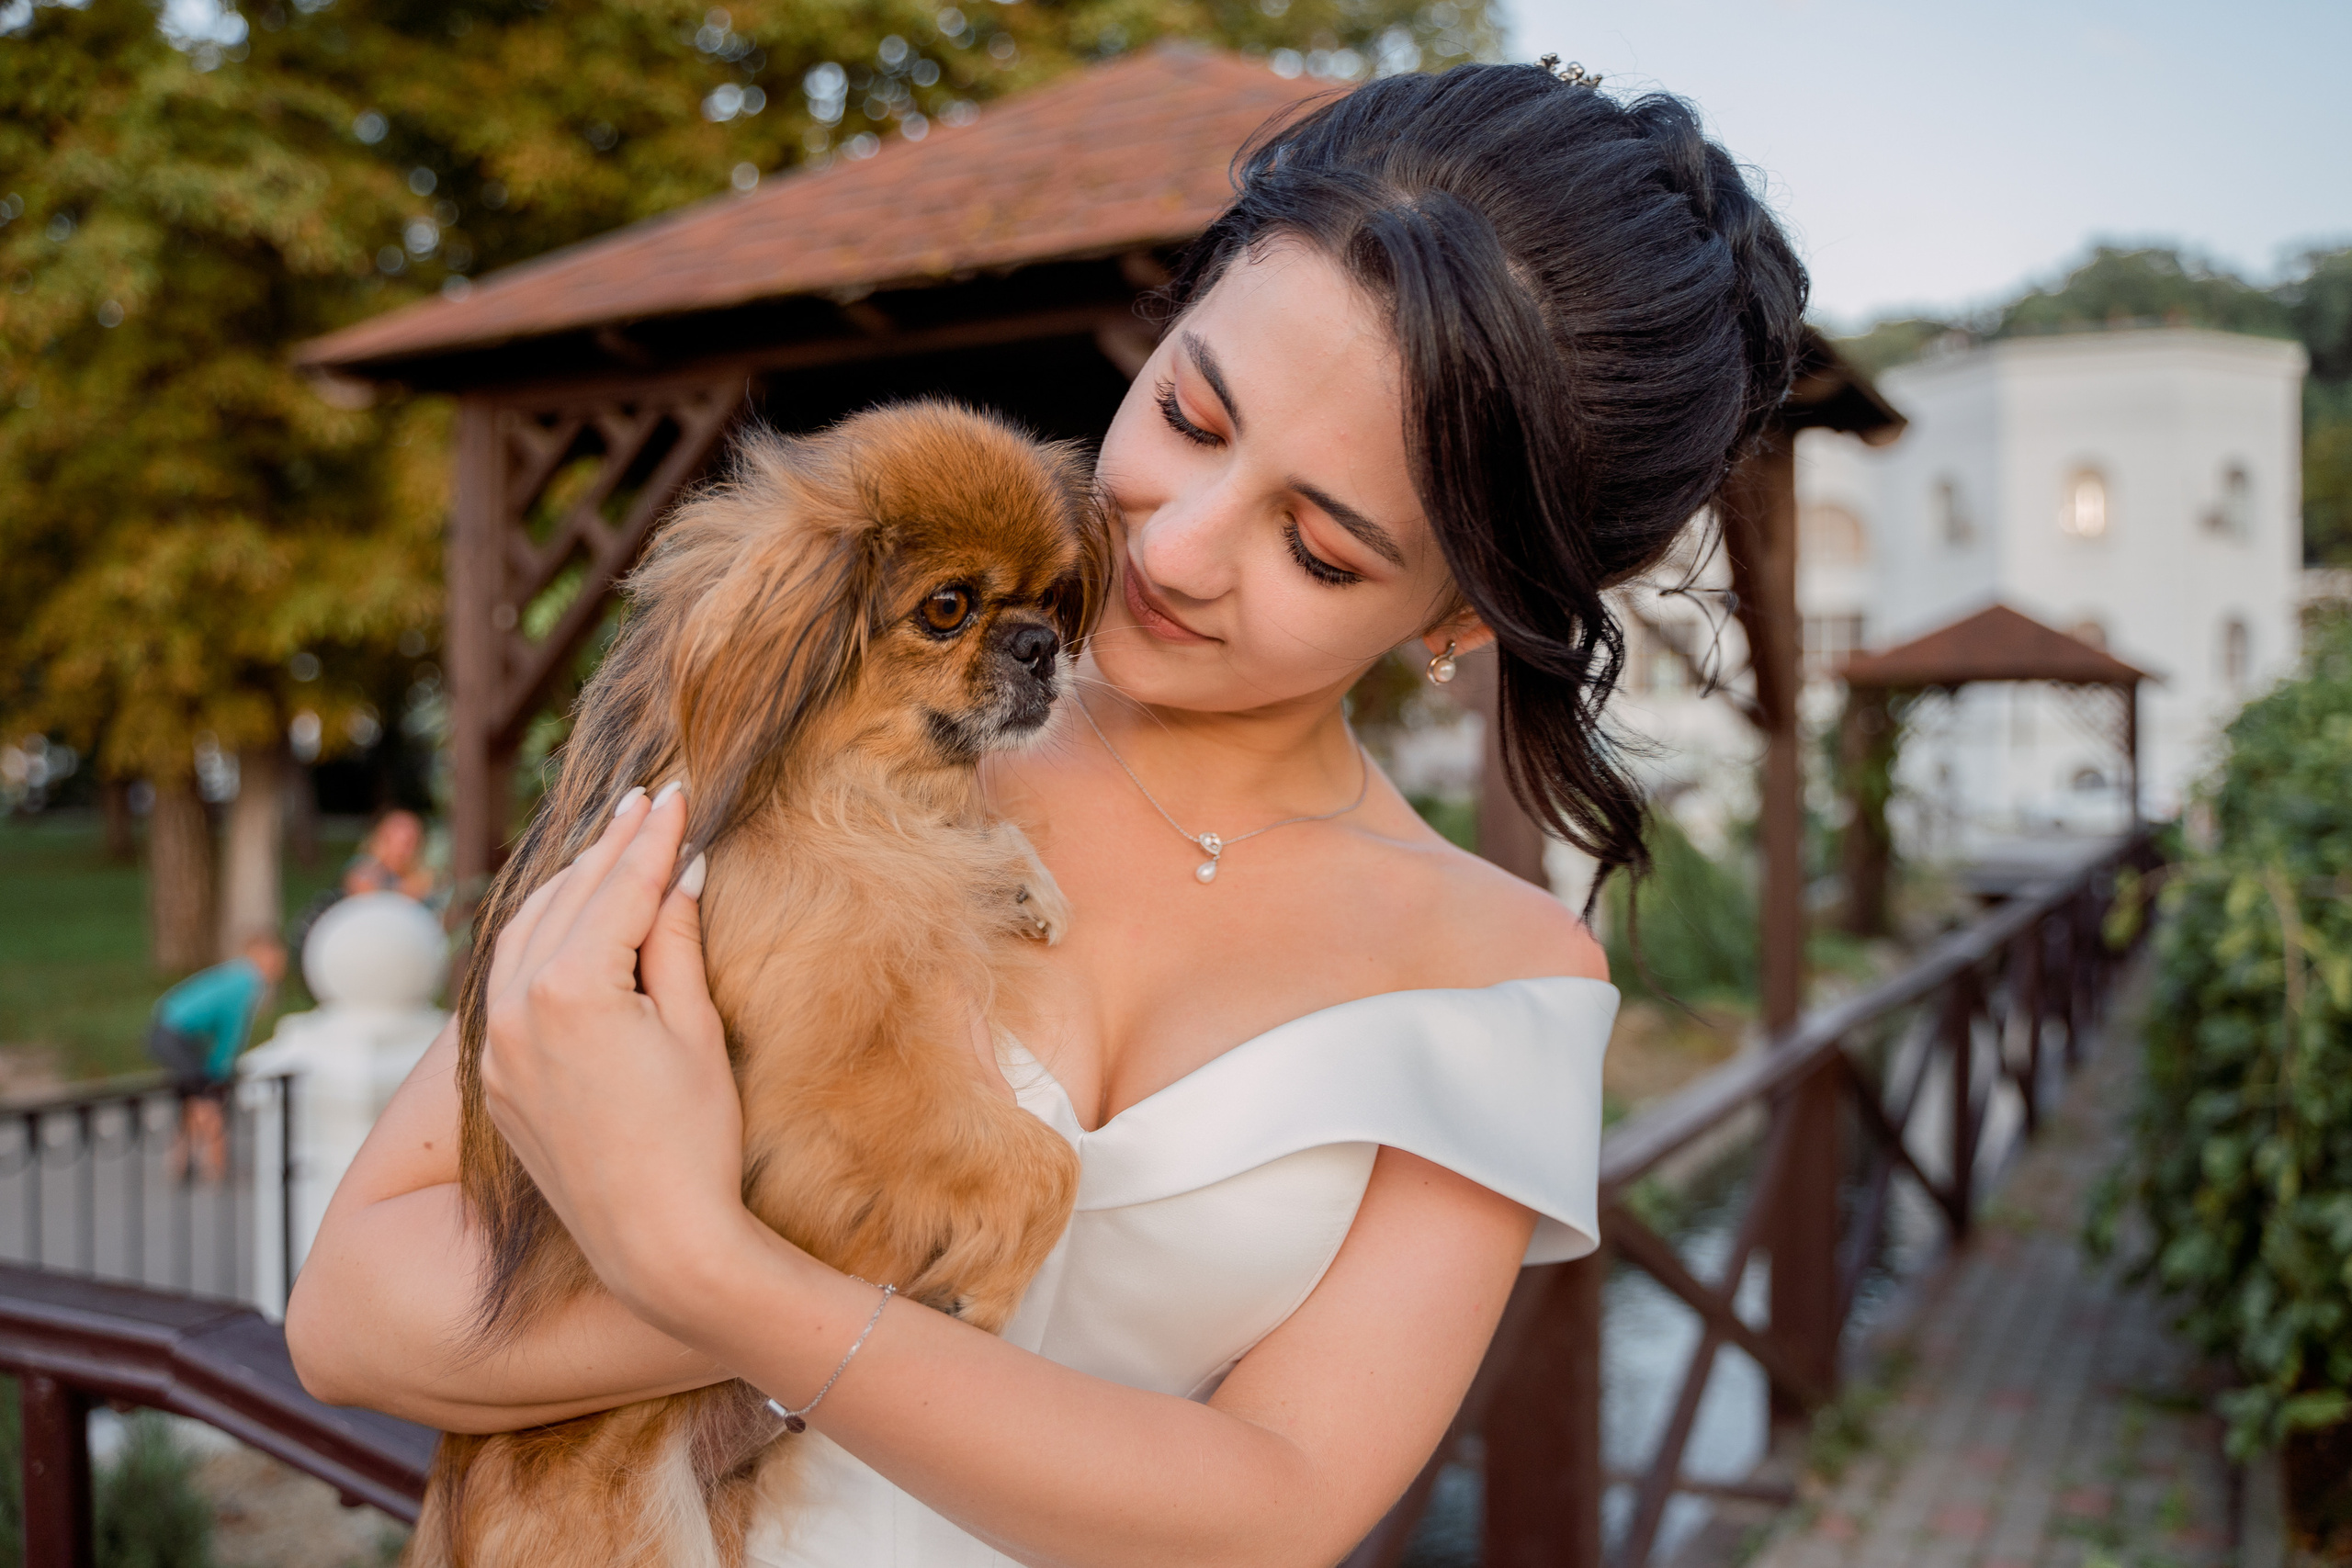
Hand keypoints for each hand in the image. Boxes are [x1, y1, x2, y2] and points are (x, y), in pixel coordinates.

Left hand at [479, 784, 749, 1322]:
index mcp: (569, 989)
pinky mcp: (493, 1079)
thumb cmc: (695, 1141)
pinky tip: (559, 919)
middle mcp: (515, 1010)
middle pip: (565, 900)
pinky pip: (503, 982)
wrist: (657, 1244)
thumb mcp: (696, 1029)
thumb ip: (672, 942)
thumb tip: (675, 875)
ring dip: (565, 885)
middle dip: (608, 848)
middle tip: (644, 803)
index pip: (619, 888)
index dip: (653, 837)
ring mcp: (495, 1047)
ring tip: (604, 846)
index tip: (676, 792)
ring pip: (521, 934)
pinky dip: (534, 937)